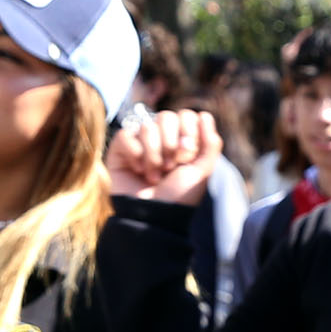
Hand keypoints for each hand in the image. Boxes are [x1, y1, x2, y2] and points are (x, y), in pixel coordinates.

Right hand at [107, 108, 224, 204]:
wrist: (154, 215)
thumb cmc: (178, 196)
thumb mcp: (202, 172)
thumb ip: (211, 144)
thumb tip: (204, 116)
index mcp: (181, 138)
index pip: (186, 115)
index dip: (189, 134)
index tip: (187, 158)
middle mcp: (160, 136)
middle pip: (166, 117)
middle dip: (171, 145)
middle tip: (170, 168)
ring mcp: (139, 141)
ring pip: (146, 127)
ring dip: (154, 156)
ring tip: (154, 176)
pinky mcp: (119, 149)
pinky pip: (125, 135)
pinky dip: (134, 154)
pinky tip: (138, 170)